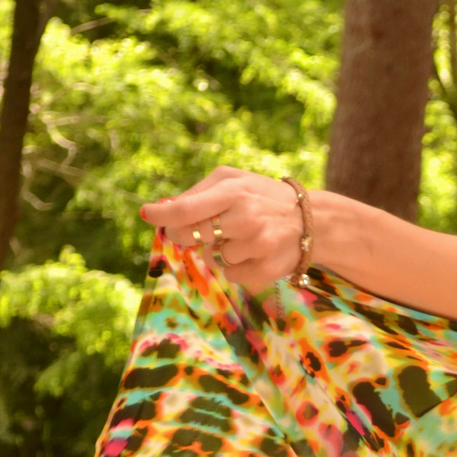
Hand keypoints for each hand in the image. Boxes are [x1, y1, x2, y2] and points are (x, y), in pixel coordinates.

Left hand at [140, 167, 305, 292]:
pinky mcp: (265, 269)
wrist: (310, 220)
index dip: (162, 215)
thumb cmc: (262, 196)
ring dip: (217, 250)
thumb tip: (164, 211)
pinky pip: (230, 274)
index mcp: (233, 191)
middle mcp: (245, 218)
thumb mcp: (233, 181)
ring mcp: (256, 246)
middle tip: (196, 232)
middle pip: (193, 236)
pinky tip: (251, 252)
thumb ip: (199, 194)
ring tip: (240, 237)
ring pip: (212, 257)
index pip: (187, 208)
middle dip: (187, 235)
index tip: (146, 215)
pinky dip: (234, 266)